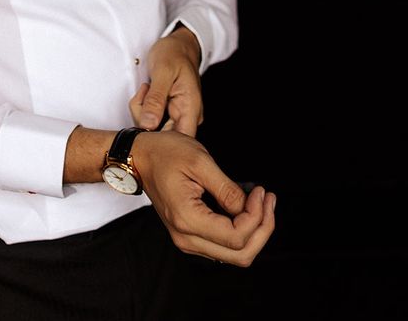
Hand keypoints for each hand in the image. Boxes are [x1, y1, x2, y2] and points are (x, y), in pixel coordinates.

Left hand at [129, 25, 201, 135]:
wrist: (177, 45)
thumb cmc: (174, 54)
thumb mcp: (163, 71)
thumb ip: (156, 99)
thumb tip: (148, 125)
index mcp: (191, 108)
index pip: (181, 141)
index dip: (161, 140)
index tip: (144, 123)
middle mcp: (186, 116)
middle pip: (163, 137)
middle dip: (145, 120)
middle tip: (144, 94)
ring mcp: (176, 116)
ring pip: (154, 129)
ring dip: (142, 112)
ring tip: (146, 88)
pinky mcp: (166, 114)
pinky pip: (150, 120)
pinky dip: (142, 109)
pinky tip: (146, 93)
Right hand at [133, 130, 275, 266]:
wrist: (139, 157)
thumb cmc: (165, 153)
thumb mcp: (200, 161)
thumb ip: (227, 189)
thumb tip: (251, 207)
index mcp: (187, 219)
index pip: (236, 237)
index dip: (257, 216)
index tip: (261, 191)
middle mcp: (185, 237)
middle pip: (240, 255)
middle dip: (262, 228)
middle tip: (268, 199)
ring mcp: (186, 239)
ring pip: (234, 254)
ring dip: (254, 231)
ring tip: (262, 201)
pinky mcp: (189, 234)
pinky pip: (223, 245)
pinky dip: (241, 230)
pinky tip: (247, 208)